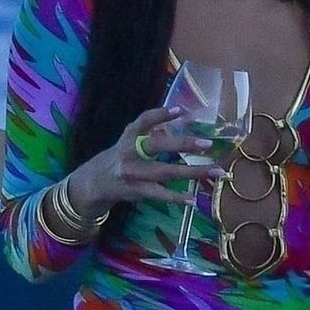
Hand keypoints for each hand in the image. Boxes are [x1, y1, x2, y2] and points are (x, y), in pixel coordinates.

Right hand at [63, 106, 214, 220]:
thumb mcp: (131, 140)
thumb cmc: (122, 157)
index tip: (181, 110)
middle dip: (183, 144)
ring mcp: (132, 173)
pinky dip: (177, 197)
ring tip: (216, 171)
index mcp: (129, 136)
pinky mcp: (136, 190)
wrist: (93, 183)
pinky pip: (159, 194)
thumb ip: (153, 132)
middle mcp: (129, 152)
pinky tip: (193, 199)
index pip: (144, 120)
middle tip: (207, 143)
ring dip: (193, 172)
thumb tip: (185, 120)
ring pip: (165, 172)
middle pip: (157, 146)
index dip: (161, 114)